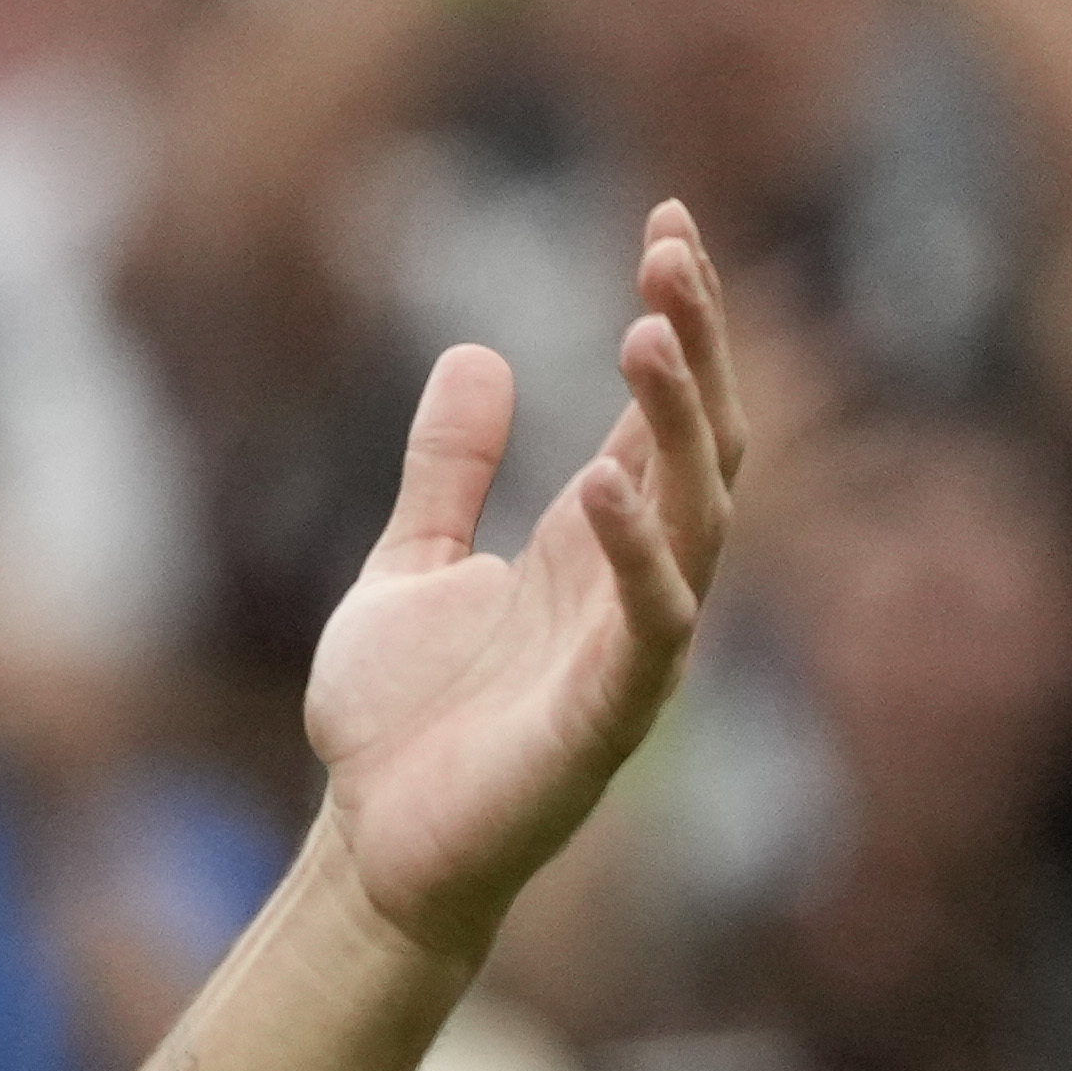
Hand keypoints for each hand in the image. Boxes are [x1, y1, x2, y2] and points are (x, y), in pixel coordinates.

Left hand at [305, 209, 746, 964]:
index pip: (663, 412)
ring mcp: (632, 648)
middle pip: (701, 443)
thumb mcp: (407, 563)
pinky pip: (650, 626)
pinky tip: (603, 484)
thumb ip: (447, 469)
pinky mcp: (608, 718)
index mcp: (594, 541)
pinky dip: (636, 556)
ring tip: (645, 335)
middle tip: (670, 251)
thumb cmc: (398, 721)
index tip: (665, 224)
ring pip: (696, 519)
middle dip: (695, 346)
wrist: (370, 846)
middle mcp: (632, 583)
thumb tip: (474, 353)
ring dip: (678, 428)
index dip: (678, 320)